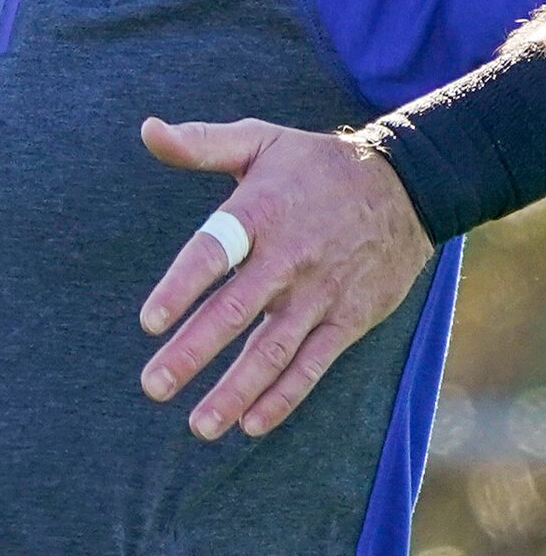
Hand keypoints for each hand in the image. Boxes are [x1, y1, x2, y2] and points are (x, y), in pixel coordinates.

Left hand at [135, 117, 435, 438]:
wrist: (408, 186)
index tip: (149, 322)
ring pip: (273, 351)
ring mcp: (320, 294)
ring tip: (198, 425)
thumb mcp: (260, 141)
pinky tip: (252, 423)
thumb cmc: (314, 166)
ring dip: (235, 391)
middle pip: (236, 313)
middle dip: (193, 354)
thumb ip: (200, 144)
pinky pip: (313, 364)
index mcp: (259, 214)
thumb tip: (147, 130)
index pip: (213, 255)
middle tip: (154, 387)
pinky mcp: (349, 319)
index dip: (181, 289)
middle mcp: (288, 260)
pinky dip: (284, 396)